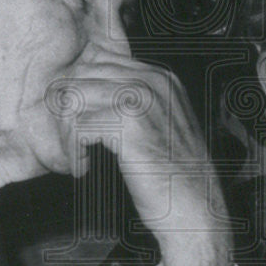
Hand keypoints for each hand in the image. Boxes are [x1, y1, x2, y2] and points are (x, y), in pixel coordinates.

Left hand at [49, 43, 232, 265]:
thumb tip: (84, 81)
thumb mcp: (155, 128)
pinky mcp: (132, 126)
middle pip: (81, 72)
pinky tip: (85, 168)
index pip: (99, 52)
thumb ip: (127, 101)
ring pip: (76, 96)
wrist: (197, 214)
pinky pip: (80, 125)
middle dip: (67, 109)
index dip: (77, 83)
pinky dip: (75, 151)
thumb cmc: (172, 178)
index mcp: (160, 77)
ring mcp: (144, 100)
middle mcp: (153, 81)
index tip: (75, 115)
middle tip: (73, 142)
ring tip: (78, 155)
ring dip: (67, 131)